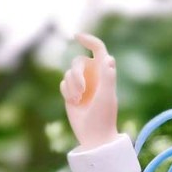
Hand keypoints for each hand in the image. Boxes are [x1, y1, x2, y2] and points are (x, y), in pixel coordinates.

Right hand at [59, 32, 119, 150]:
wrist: (94, 135)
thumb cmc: (103, 116)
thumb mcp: (107, 96)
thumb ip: (108, 77)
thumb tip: (108, 58)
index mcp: (105, 72)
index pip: (98, 49)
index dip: (88, 40)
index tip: (76, 36)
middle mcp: (93, 75)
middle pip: (78, 61)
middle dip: (77, 75)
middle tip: (81, 91)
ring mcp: (82, 84)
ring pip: (68, 73)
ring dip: (72, 86)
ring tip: (77, 100)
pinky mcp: (71, 92)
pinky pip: (63, 83)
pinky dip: (67, 92)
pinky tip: (74, 103)